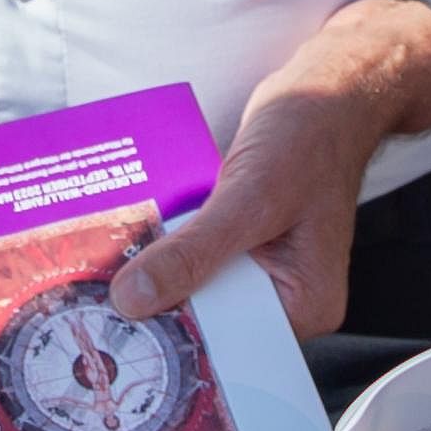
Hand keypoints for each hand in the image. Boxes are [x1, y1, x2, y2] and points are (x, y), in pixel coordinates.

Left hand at [104, 0, 430, 332]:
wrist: (327, 89)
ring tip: (107, 259)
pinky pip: (198, 252)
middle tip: (103, 286)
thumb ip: (194, 252)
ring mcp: (265, 267)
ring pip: (198, 282)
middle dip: (163, 297)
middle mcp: (288, 297)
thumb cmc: (308, 138)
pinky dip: (171, 240)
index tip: (121, 318)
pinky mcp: (245, 239)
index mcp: (305, 304)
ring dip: (160, 265)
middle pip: (212, 315)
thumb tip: (134, 299)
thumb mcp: (249, 197)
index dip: (178, 332)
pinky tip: (135, 230)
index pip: (232, 341)